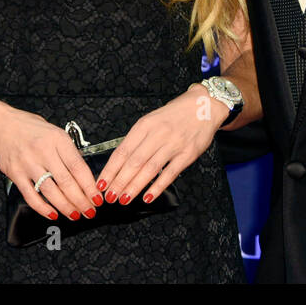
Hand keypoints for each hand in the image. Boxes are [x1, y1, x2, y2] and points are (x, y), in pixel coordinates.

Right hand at [0, 106, 102, 221]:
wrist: (2, 125)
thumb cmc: (30, 128)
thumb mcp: (56, 133)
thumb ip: (68, 152)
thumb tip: (85, 176)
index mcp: (58, 140)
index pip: (78, 167)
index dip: (90, 186)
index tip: (97, 197)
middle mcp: (43, 151)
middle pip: (66, 182)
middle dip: (81, 201)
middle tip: (89, 211)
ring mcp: (28, 163)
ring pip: (50, 191)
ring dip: (65, 207)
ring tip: (75, 214)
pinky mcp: (15, 174)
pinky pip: (31, 196)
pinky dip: (42, 208)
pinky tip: (52, 214)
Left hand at [95, 85, 224, 206]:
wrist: (204, 105)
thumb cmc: (175, 114)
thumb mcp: (152, 120)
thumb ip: (138, 139)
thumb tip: (120, 162)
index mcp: (145, 125)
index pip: (122, 150)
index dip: (110, 169)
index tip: (101, 183)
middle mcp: (158, 134)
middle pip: (134, 162)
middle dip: (119, 182)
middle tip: (109, 196)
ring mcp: (174, 144)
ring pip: (150, 169)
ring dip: (134, 187)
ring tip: (124, 199)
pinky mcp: (188, 154)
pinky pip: (170, 173)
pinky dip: (157, 187)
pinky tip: (147, 197)